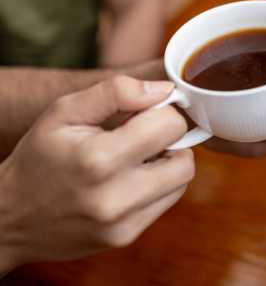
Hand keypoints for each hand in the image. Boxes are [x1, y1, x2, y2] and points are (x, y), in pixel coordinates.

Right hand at [0, 77, 193, 271]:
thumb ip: (117, 92)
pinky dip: (158, 185)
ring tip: (135, 157)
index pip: (170, 126)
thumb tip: (166, 90)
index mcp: (98, 159)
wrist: (10, 216)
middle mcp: (114, 197)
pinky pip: (167, 201)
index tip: (143, 113)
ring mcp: (122, 223)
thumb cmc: (40, 156)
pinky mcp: (125, 237)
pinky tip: (130, 179)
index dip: (162, 112)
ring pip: (181, 181)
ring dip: (167, 163)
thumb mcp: (65, 111)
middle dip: (169, 140)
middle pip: (185, 159)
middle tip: (142, 136)